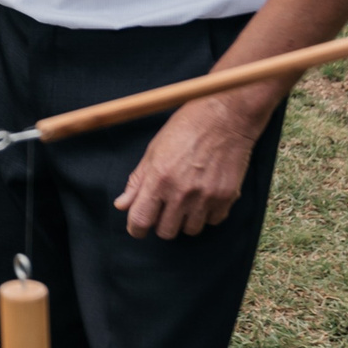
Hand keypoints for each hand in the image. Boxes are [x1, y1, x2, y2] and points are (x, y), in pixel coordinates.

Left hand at [114, 93, 271, 238]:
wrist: (226, 116)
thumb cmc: (186, 127)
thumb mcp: (154, 150)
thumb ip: (137, 181)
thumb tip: (121, 205)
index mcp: (159, 178)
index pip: (140, 220)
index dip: (136, 228)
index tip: (138, 226)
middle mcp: (181, 192)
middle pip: (165, 232)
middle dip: (161, 224)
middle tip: (165, 208)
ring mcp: (206, 196)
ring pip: (190, 230)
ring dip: (185, 220)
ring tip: (187, 200)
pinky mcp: (227, 197)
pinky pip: (213, 221)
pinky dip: (207, 214)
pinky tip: (205, 196)